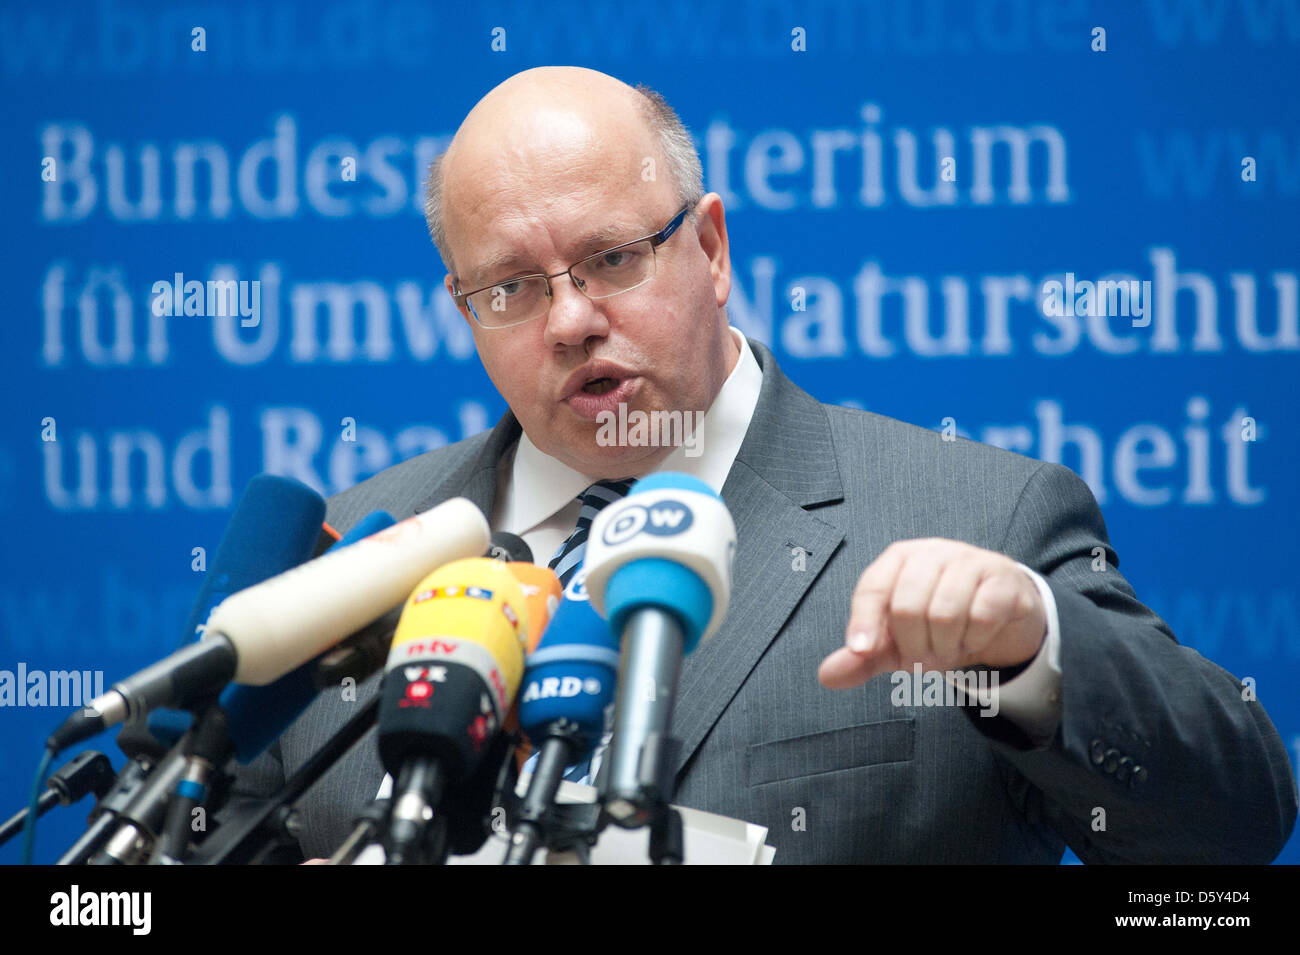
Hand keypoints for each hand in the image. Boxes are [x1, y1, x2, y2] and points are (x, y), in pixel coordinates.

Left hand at [819, 539, 1045, 689]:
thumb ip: (863, 658)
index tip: (862, 651)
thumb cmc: (940, 625)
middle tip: (927, 653)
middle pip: (906, 606)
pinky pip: (982, 616)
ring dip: (947, 645)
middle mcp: (932, 553)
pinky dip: (977, 638)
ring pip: (944, 613)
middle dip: (915, 645)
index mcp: (899, 560)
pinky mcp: (1002, 578)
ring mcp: (970, 561)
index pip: (872, 588)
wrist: (1000, 618)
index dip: (863, 622)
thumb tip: (827, 676)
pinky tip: (977, 635)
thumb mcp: (898, 643)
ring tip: (952, 645)